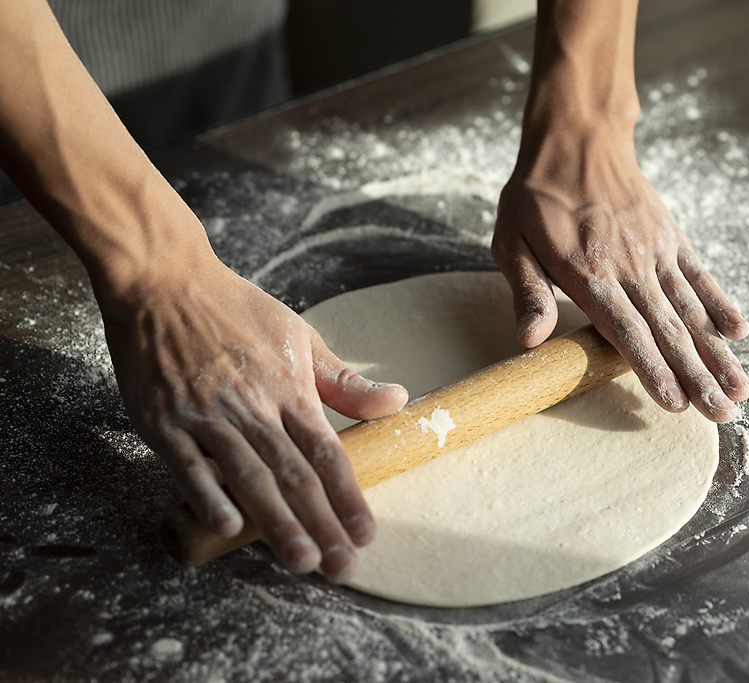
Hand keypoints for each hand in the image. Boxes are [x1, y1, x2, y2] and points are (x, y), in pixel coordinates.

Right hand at [97, 256, 407, 580]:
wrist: (165, 281)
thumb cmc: (236, 309)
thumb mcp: (300, 336)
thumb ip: (344, 381)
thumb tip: (398, 401)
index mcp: (288, 388)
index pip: (326, 453)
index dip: (347, 496)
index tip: (365, 534)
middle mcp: (251, 406)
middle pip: (293, 474)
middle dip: (320, 524)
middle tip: (340, 566)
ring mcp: (206, 414)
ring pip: (248, 476)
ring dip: (275, 521)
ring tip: (300, 560)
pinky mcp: (164, 420)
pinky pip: (188, 465)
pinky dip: (207, 495)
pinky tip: (229, 525)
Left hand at [492, 131, 748, 421]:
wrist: (576, 138)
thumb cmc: (537, 198)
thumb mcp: (512, 242)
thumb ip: (528, 291)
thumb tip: (530, 340)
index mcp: (589, 274)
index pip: (625, 330)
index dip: (651, 368)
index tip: (676, 403)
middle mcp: (630, 267)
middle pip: (668, 329)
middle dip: (697, 376)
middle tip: (723, 415)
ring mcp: (656, 252)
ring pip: (691, 309)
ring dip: (716, 352)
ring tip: (740, 390)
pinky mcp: (672, 238)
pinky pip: (700, 274)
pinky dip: (720, 302)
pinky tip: (739, 332)